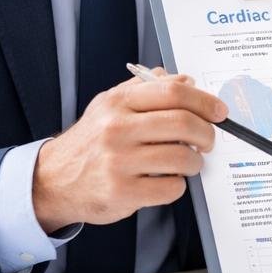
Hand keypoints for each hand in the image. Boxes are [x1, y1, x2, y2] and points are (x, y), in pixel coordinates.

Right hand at [32, 73, 223, 231]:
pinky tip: (167, 181)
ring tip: (187, 162)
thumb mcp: (109, 105)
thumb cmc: (90, 142)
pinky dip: (178, 185)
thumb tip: (185, 80)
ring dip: (194, 161)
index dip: (204, 101)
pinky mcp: (122, 192)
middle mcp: (116, 129)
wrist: (52, 180)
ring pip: (182, 157)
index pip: (173, 92)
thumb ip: (146, 89)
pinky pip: (171, 187)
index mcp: (118, 103)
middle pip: (183, 123)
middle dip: (207, 133)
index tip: (219, 111)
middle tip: (208, 140)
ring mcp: (118, 162)